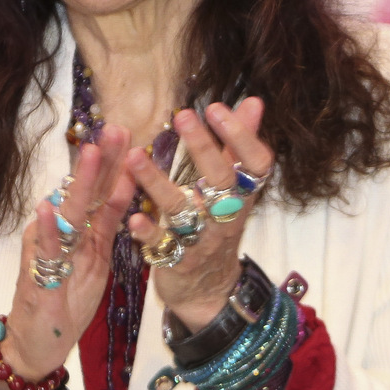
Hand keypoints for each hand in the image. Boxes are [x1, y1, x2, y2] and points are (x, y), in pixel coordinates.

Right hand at [0, 124, 134, 389]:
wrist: (36, 345)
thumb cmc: (66, 302)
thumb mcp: (97, 260)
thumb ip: (106, 226)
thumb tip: (123, 186)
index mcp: (80, 231)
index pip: (100, 191)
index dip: (115, 164)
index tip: (131, 134)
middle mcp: (62, 234)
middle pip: (86, 192)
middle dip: (103, 161)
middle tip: (117, 129)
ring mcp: (48, 252)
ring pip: (68, 213)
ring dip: (80, 183)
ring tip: (91, 153)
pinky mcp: (38, 276)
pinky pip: (44, 252)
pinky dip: (46, 230)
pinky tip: (48, 209)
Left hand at [126, 97, 273, 331]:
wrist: (209, 288)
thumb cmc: (218, 224)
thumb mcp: (234, 187)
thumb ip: (239, 144)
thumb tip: (254, 101)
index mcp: (243, 193)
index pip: (255, 163)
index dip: (241, 136)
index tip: (217, 107)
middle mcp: (227, 215)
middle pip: (220, 180)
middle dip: (202, 147)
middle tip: (183, 115)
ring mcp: (203, 240)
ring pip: (182, 209)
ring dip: (157, 182)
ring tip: (134, 156)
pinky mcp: (179, 261)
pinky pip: (163, 245)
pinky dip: (149, 232)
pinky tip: (134, 216)